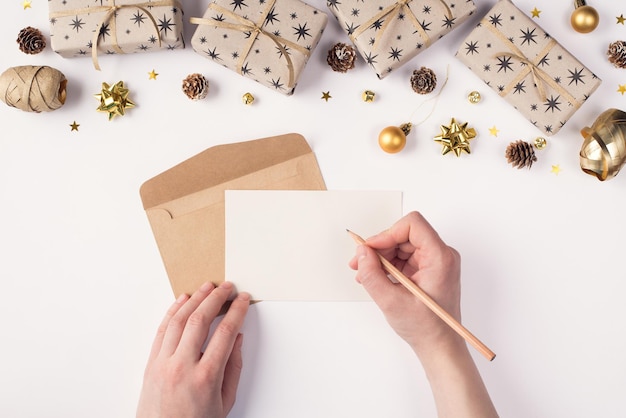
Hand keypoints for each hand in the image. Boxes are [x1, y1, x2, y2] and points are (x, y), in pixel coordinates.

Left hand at [136, 281, 249, 417]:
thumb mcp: (224, 402)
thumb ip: (233, 368)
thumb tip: (236, 339)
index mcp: (206, 377)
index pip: (225, 332)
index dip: (237, 311)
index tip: (243, 300)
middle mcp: (182, 367)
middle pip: (200, 320)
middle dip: (216, 298)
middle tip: (227, 288)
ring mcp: (163, 364)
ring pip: (178, 320)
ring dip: (194, 299)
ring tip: (207, 287)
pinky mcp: (151, 364)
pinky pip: (162, 330)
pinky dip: (172, 311)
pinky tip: (182, 301)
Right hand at [348, 211, 461, 355]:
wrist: (440, 347)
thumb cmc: (426, 328)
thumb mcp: (391, 301)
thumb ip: (372, 274)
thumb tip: (361, 252)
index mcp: (440, 258)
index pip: (413, 225)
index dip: (387, 233)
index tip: (370, 249)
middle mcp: (441, 255)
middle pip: (404, 234)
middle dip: (380, 247)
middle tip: (360, 263)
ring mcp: (436, 262)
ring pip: (402, 245)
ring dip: (381, 257)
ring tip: (365, 274)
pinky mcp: (428, 269)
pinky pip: (404, 257)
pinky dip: (388, 265)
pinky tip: (376, 278)